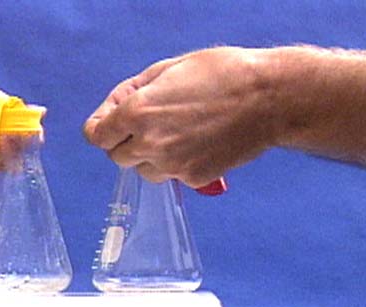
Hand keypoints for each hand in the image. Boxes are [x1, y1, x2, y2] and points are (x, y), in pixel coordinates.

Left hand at [84, 47, 275, 187]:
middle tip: (147, 124)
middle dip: (125, 141)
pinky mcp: (193, 179)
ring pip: (143, 170)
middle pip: (117, 156)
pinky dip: (177, 164)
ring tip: (175, 134)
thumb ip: (136, 91)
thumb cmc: (222, 74)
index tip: (109, 124)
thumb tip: (118, 107)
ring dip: (149, 156)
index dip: (101, 127)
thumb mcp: (170, 68)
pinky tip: (197, 143)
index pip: (96, 135)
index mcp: (138, 113)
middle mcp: (149, 143)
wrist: (268, 99)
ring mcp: (171, 165)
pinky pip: (172, 176)